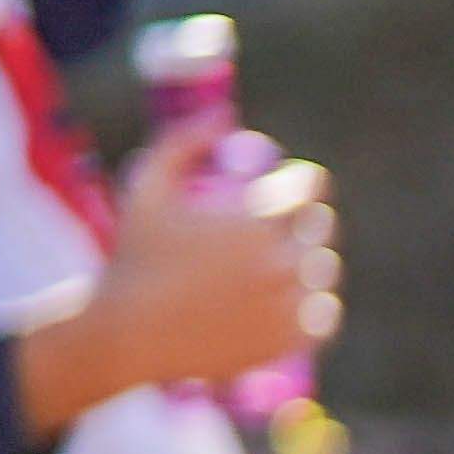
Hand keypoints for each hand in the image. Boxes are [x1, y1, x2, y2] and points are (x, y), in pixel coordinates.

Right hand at [17, 135, 329, 433]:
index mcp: (259, 222)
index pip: (311, 185)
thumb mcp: (145, 187)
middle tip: (278, 222)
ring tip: (278, 258)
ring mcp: (292, 304)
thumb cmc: (133, 256)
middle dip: (302, 218)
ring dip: (307, 259)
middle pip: (321, 226)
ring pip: (324, 269)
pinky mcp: (293, 339)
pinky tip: (293, 294)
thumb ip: (183, 141)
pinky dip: (314, 302)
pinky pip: (325, 312)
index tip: (286, 183)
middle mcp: (284, 263)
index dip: (300, 179)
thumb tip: (225, 114)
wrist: (127, 334)